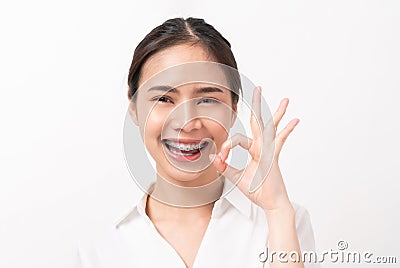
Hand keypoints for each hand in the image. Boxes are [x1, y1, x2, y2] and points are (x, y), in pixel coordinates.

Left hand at [210, 86, 299, 212]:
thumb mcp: (236, 178)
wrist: (270, 203)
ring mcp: (269, 150)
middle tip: (258, 88)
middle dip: (257, 104)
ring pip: (271, 126)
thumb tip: (213, 157)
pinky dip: (287, 130)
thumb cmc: (257, 191)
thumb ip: (225, 167)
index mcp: (253, 149)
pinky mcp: (274, 157)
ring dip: (276, 112)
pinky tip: (295, 120)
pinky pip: (279, 141)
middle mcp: (262, 147)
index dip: (227, 144)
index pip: (238, 138)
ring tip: (285, 99)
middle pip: (258, 121)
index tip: (221, 157)